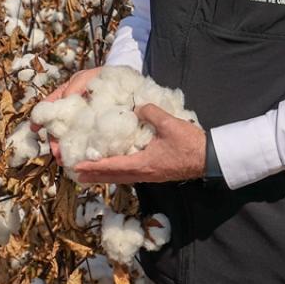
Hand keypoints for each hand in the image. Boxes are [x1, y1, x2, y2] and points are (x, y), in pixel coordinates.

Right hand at [31, 66, 102, 164]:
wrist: (127, 84)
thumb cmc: (103, 77)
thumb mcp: (87, 77)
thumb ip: (76, 85)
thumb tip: (65, 98)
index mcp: (67, 97)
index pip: (50, 108)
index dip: (40, 118)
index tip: (34, 129)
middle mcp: (73, 113)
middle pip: (59, 129)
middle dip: (55, 142)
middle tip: (56, 153)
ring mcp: (85, 124)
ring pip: (71, 139)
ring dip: (67, 151)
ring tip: (65, 160)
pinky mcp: (97, 132)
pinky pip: (88, 143)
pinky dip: (82, 152)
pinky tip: (81, 160)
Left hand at [73, 104, 205, 183]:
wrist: (209, 158)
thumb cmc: (189, 143)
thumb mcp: (169, 124)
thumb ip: (149, 113)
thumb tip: (136, 107)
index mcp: (143, 164)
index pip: (113, 166)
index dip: (95, 166)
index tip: (77, 166)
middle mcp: (143, 173)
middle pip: (113, 176)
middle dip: (94, 174)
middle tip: (75, 173)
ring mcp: (149, 175)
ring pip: (121, 177)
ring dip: (104, 174)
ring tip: (88, 172)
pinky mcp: (154, 172)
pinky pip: (129, 174)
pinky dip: (116, 172)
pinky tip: (113, 167)